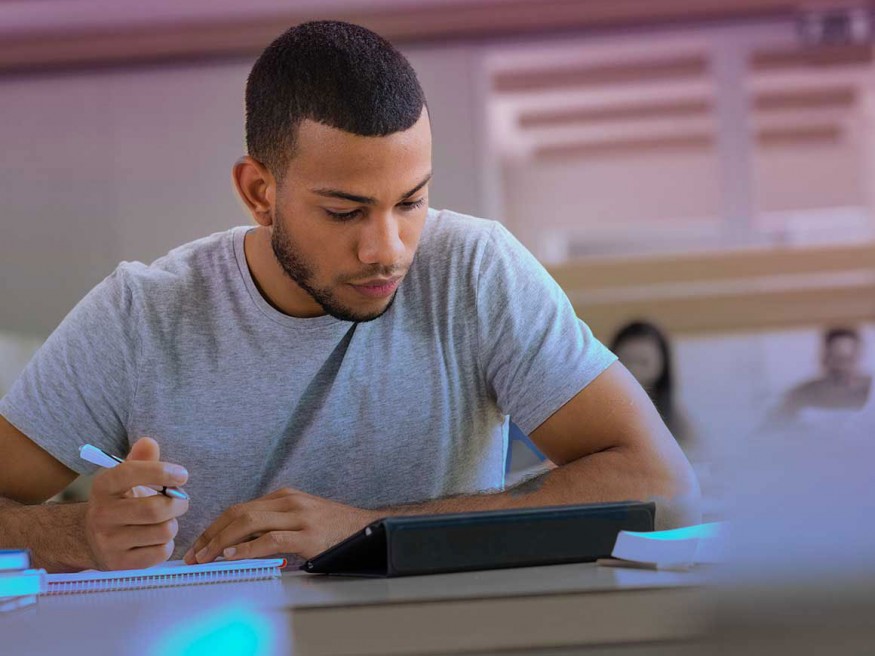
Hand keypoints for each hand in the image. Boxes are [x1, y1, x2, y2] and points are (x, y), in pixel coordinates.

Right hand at [85, 437, 188, 569]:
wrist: (90, 539)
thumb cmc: (120, 501)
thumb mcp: (125, 478)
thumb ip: (140, 459)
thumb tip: (149, 442)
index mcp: (103, 486)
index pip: (129, 473)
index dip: (160, 471)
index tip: (182, 475)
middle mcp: (102, 515)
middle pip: (155, 510)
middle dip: (178, 503)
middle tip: (181, 501)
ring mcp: (109, 542)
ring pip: (162, 532)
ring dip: (173, 524)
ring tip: (166, 520)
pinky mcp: (119, 564)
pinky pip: (160, 553)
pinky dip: (167, 544)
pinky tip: (157, 539)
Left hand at [184, 487, 379, 563]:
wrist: (366, 529)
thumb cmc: (332, 528)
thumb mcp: (300, 519)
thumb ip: (273, 524)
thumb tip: (238, 544)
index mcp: (284, 496)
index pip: (239, 509)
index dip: (214, 527)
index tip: (198, 545)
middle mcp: (288, 501)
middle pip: (238, 513)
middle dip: (211, 534)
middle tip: (193, 554)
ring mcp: (299, 516)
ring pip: (249, 522)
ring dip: (221, 542)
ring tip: (205, 557)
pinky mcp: (308, 535)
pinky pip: (270, 540)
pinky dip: (246, 549)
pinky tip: (232, 557)